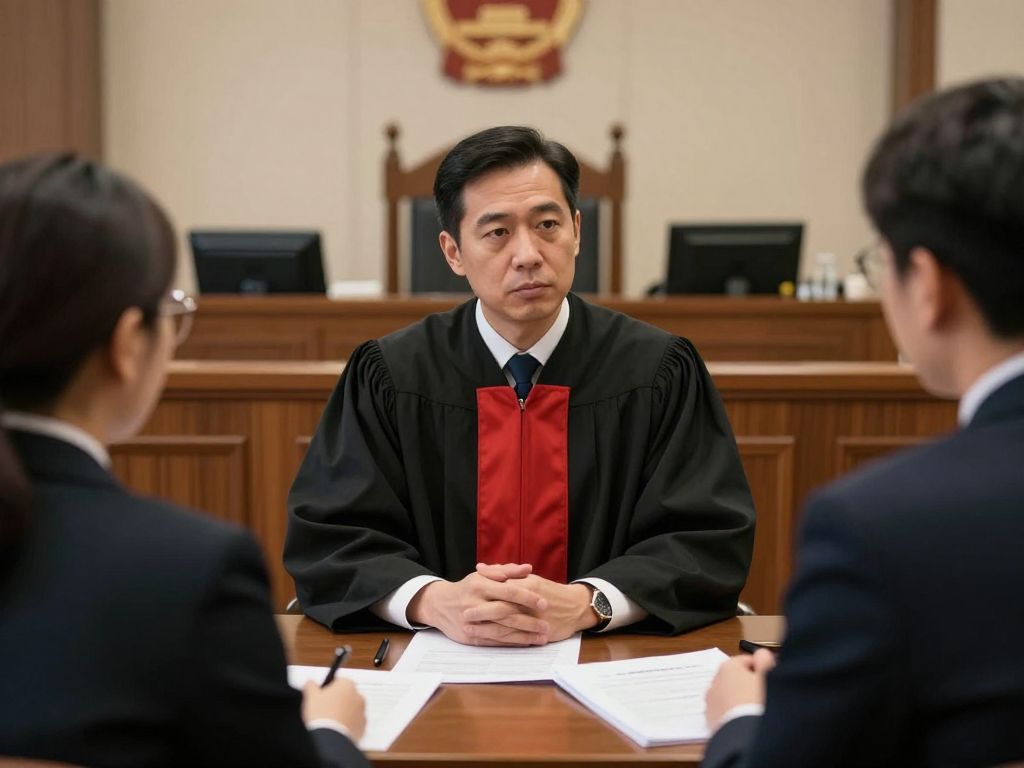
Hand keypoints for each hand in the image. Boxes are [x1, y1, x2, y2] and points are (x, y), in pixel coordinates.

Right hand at [302, 678, 366, 741]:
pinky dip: (347, 725)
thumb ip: (311, 685)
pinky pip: (354, 723)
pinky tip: (336, 729)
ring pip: (351, 710)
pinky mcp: (362, 727)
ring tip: (329, 721)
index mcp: (347, 684)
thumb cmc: (322, 715)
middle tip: (323, 709)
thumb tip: (311, 684)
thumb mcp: (311, 696)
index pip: (338, 681)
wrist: (330, 738)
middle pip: (346, 695)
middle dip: (337, 701)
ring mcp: (362, 712)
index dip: (328, 689)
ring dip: (343, 713)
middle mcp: (358, 696)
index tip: (321, 696)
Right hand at [407, 567, 549, 645]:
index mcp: (480, 586)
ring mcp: (472, 623)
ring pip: (502, 630)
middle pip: (506, 613)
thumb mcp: (482, 575)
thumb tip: (528, 568)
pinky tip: (526, 643)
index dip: (527, 597)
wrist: (439, 605)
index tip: (544, 603)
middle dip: (529, 621)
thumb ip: (506, 571)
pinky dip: (511, 643)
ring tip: (542, 638)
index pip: (508, 591)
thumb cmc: (466, 587)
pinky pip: (495, 641)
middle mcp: (476, 604)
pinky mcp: (471, 638)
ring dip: (524, 636)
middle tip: (547, 624)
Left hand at [466, 567, 596, 641]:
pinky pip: (515, 639)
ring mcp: (534, 620)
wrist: (576, 607)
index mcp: (527, 585)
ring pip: (506, 626)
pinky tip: (486, 641)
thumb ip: (505, 572)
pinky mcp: (537, 634)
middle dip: (481, 613)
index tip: (466, 597)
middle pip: (501, 608)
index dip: (483, 594)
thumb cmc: (549, 591)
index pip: (502, 588)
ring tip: (469, 630)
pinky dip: (500, 641)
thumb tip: (481, 568)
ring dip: (486, 629)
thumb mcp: (529, 578)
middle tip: (463, 615)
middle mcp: (530, 602)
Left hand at [704, 649, 775, 730]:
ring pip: (729, 695)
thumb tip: (761, 653)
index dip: (761, 669)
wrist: (745, 736)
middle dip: (749, 685)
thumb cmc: (759, 702)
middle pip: (736, 678)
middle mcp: (715, 681)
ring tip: (755, 711)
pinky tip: (745, 721)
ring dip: (740, 700)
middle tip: (764, 696)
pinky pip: (725, 711)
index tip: (770, 680)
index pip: (747, 661)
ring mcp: (711, 701)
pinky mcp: (711, 719)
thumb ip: (765, 660)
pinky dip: (733, 714)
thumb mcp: (768, 676)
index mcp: (728, 667)